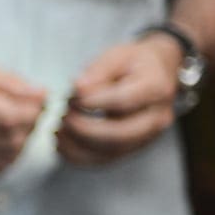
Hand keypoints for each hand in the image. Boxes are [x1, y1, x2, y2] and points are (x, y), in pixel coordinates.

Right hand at [0, 61, 45, 174]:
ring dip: (23, 142)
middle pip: (11, 139)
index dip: (34, 111)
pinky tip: (4, 141)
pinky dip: (8, 157)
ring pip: (7, 157)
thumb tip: (42, 97)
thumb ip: (11, 83)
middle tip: (30, 112)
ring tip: (18, 125)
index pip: (10, 117)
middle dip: (31, 126)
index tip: (40, 101)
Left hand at [57, 37, 180, 165]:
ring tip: (58, 129)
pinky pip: (104, 160)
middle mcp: (156, 118)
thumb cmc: (134, 62)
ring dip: (78, 145)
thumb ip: (98, 71)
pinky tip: (61, 143)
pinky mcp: (132, 148)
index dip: (93, 101)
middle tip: (63, 116)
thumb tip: (78, 88)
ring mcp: (146, 137)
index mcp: (156, 89)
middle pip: (120, 134)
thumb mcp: (118, 55)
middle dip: (84, 129)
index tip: (71, 96)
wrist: (156, 73)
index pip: (123, 101)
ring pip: (111, 152)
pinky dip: (79, 155)